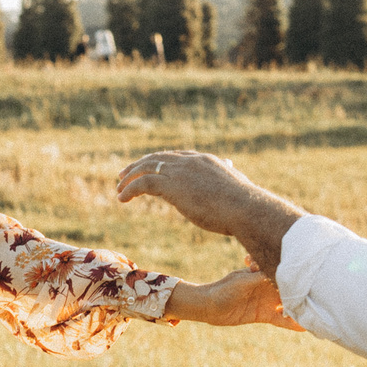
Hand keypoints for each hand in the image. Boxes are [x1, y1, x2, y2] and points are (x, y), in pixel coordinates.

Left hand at [116, 151, 306, 273]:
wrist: (247, 210)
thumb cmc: (247, 207)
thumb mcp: (237, 190)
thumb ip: (230, 180)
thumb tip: (234, 177)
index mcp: (207, 161)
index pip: (177, 156)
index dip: (161, 162)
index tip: (150, 169)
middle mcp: (191, 161)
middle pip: (158, 158)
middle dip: (140, 165)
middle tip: (124, 174)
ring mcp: (181, 171)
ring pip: (147, 168)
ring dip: (130, 178)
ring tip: (119, 188)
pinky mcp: (172, 186)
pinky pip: (143, 183)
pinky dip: (130, 189)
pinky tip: (121, 198)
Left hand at [167, 269, 304, 329]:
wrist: (209, 306)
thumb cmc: (225, 289)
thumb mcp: (243, 282)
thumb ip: (261, 278)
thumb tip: (280, 274)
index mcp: (265, 273)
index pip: (285, 274)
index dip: (298, 276)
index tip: (314, 277)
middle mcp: (269, 286)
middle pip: (290, 289)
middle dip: (304, 292)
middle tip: (322, 296)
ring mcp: (267, 301)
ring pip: (289, 305)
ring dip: (300, 309)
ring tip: (316, 313)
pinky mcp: (264, 315)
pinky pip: (281, 319)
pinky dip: (291, 323)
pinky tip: (304, 327)